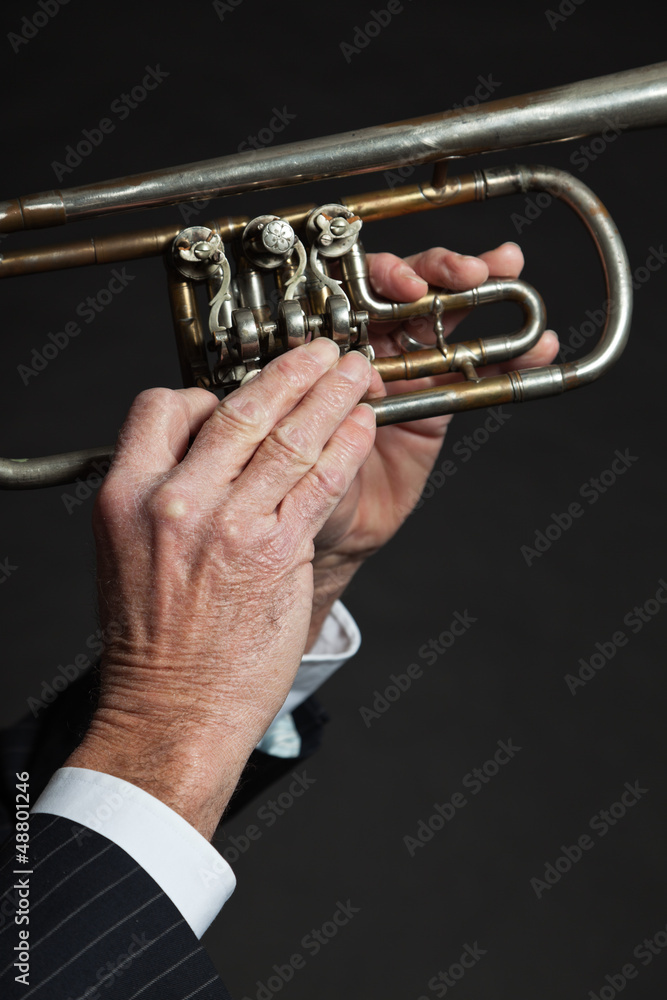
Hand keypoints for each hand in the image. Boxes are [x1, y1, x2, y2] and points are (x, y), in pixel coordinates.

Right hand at [67, 338, 374, 838]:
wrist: (174, 711)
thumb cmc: (153, 640)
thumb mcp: (125, 551)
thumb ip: (160, 494)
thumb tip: (203, 452)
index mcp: (128, 494)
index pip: (164, 407)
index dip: (208, 391)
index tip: (241, 390)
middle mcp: (175, 501)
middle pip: (239, 410)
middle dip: (290, 372)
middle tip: (320, 351)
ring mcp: (227, 525)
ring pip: (288, 438)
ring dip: (330, 397)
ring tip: (354, 373)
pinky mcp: (275, 552)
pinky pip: (319, 482)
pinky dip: (346, 446)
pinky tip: (362, 425)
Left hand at [308, 243, 559, 631]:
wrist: (328, 533)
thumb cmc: (294, 484)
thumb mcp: (300, 442)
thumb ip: (325, 406)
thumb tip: (358, 372)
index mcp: (327, 348)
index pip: (356, 294)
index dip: (384, 279)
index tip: (404, 285)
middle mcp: (369, 351)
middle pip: (408, 292)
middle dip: (438, 271)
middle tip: (465, 271)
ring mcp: (408, 373)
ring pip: (447, 320)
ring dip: (481, 289)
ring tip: (507, 267)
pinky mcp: (441, 403)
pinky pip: (479, 373)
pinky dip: (511, 357)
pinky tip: (538, 345)